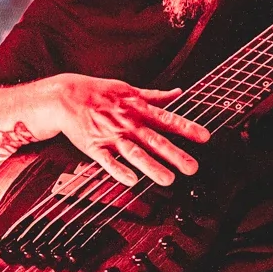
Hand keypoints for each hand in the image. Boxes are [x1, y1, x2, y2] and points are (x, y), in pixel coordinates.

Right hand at [50, 76, 209, 188]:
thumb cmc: (100, 93)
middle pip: (155, 140)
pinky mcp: (95, 147)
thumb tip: (178, 93)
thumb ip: (155, 96)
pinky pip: (108, 161)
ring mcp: (112, 136)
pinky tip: (132, 181)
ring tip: (168, 180)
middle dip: (175, 154)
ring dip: (152, 167)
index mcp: (139, 109)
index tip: (205, 137)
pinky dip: (119, 170)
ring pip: (135, 153)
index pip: (168, 120)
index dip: (187, 128)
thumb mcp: (130, 90)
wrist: (67, 96)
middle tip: (192, 168)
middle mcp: (128, 123)